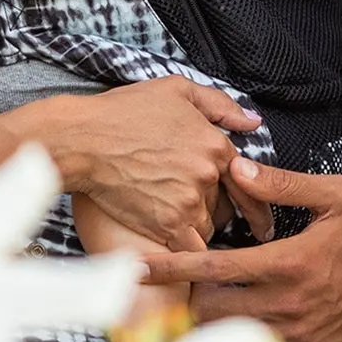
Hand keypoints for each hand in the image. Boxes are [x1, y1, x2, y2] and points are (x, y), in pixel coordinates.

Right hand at [40, 77, 261, 252]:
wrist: (82, 140)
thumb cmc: (123, 111)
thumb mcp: (176, 90)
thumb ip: (220, 105)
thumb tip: (253, 122)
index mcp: (215, 144)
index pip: (247, 178)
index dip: (251, 196)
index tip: (258, 217)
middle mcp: (207, 174)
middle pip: (226, 204)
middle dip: (214, 207)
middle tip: (192, 205)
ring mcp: (188, 202)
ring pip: (208, 227)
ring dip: (196, 226)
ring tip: (174, 218)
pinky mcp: (167, 225)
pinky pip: (191, 249)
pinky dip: (185, 251)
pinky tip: (172, 243)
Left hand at [140, 156, 341, 341]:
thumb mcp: (335, 196)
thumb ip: (282, 183)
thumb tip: (236, 168)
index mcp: (284, 263)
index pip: (209, 265)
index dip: (166, 267)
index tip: (131, 268)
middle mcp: (284, 305)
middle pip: (208, 312)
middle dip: (187, 300)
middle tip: (184, 288)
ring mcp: (297, 338)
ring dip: (212, 328)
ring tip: (204, 314)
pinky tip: (245, 336)